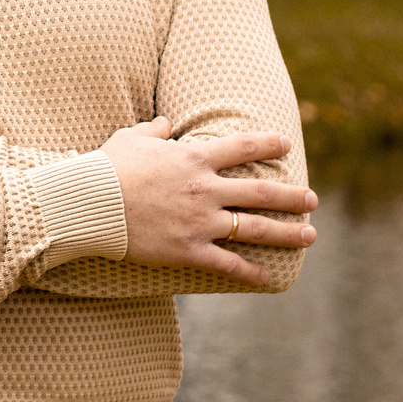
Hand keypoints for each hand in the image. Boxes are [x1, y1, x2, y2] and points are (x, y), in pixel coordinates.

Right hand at [99, 119, 318, 284]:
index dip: (268, 145)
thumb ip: (154, 130)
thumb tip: (166, 123)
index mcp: (193, 159)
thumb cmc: (106, 168)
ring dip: (286, 232)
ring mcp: (199, 222)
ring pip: (254, 228)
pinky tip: (268, 278)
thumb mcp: (130, 138)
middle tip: (313, 200)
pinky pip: (227, 264)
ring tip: (309, 235)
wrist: (90, 203)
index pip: (242, 147)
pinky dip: (250, 272)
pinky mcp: (188, 250)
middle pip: (260, 192)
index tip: (287, 145)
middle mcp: (205, 189)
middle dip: (291, 196)